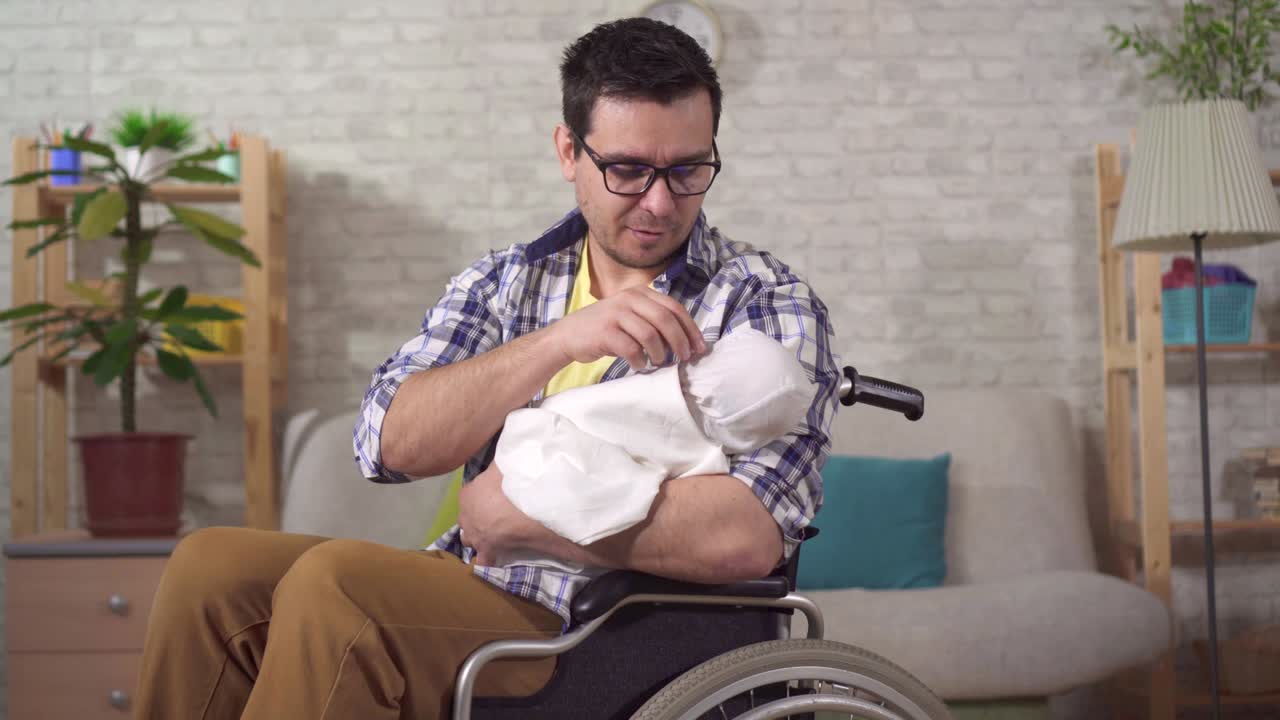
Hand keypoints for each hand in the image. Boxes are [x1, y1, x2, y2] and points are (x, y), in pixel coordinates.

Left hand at [457, 463, 531, 565]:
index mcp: (467, 494)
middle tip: (494, 515)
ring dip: (477, 537)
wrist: (520, 503)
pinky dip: (487, 560)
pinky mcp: (487, 549)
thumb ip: (497, 463)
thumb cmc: (509, 482)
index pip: (468, 496)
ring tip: (493, 534)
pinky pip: (483, 560)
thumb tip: (502, 454)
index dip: (479, 498)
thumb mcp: (501, 466)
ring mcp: (474, 534)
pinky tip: (494, 558)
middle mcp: (465, 515)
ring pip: (468, 539)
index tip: (492, 497)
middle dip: (476, 518)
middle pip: (467, 518)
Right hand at [551, 286, 706, 371]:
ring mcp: (616, 313)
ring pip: (651, 335)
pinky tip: (639, 365)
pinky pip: (632, 349)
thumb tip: (687, 342)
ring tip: (658, 362)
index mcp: (640, 292)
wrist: (568, 335)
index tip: (699, 347)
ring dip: (660, 353)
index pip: (674, 308)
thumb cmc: (606, 329)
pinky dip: (640, 361)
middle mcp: (629, 298)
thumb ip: (654, 321)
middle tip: (684, 358)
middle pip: (666, 320)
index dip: (690, 329)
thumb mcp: (631, 315)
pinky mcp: (605, 331)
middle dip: (680, 341)